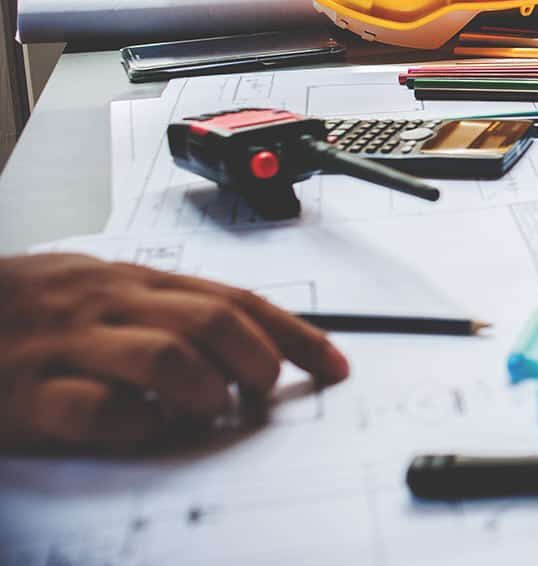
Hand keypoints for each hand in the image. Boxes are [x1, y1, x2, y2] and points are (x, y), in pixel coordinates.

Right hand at [0, 254, 348, 451]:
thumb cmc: (21, 308)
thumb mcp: (96, 291)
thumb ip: (161, 308)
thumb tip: (247, 340)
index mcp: (131, 281)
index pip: (235, 300)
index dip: (294, 334)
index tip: (333, 364)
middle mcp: (107, 303)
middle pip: (211, 321)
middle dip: (257, 361)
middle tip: (264, 393)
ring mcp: (67, 345)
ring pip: (165, 355)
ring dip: (207, 390)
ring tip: (212, 411)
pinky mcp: (27, 392)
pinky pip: (96, 409)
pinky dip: (134, 425)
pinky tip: (143, 430)